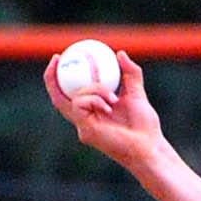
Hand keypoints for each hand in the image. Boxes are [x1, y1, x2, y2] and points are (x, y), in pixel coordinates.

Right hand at [44, 50, 163, 170]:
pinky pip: (80, 104)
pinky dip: (95, 98)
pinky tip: (110, 105)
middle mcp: (84, 120)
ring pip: (75, 97)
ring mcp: (83, 127)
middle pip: (57, 97)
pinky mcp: (85, 131)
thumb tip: (120, 53)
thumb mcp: (137, 93)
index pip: (70, 94)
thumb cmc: (145, 127)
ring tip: (113, 97)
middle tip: (57, 57)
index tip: (63, 56)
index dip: (60, 76)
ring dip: (94, 89)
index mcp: (93, 112)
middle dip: (51, 76)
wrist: (149, 147)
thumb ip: (131, 74)